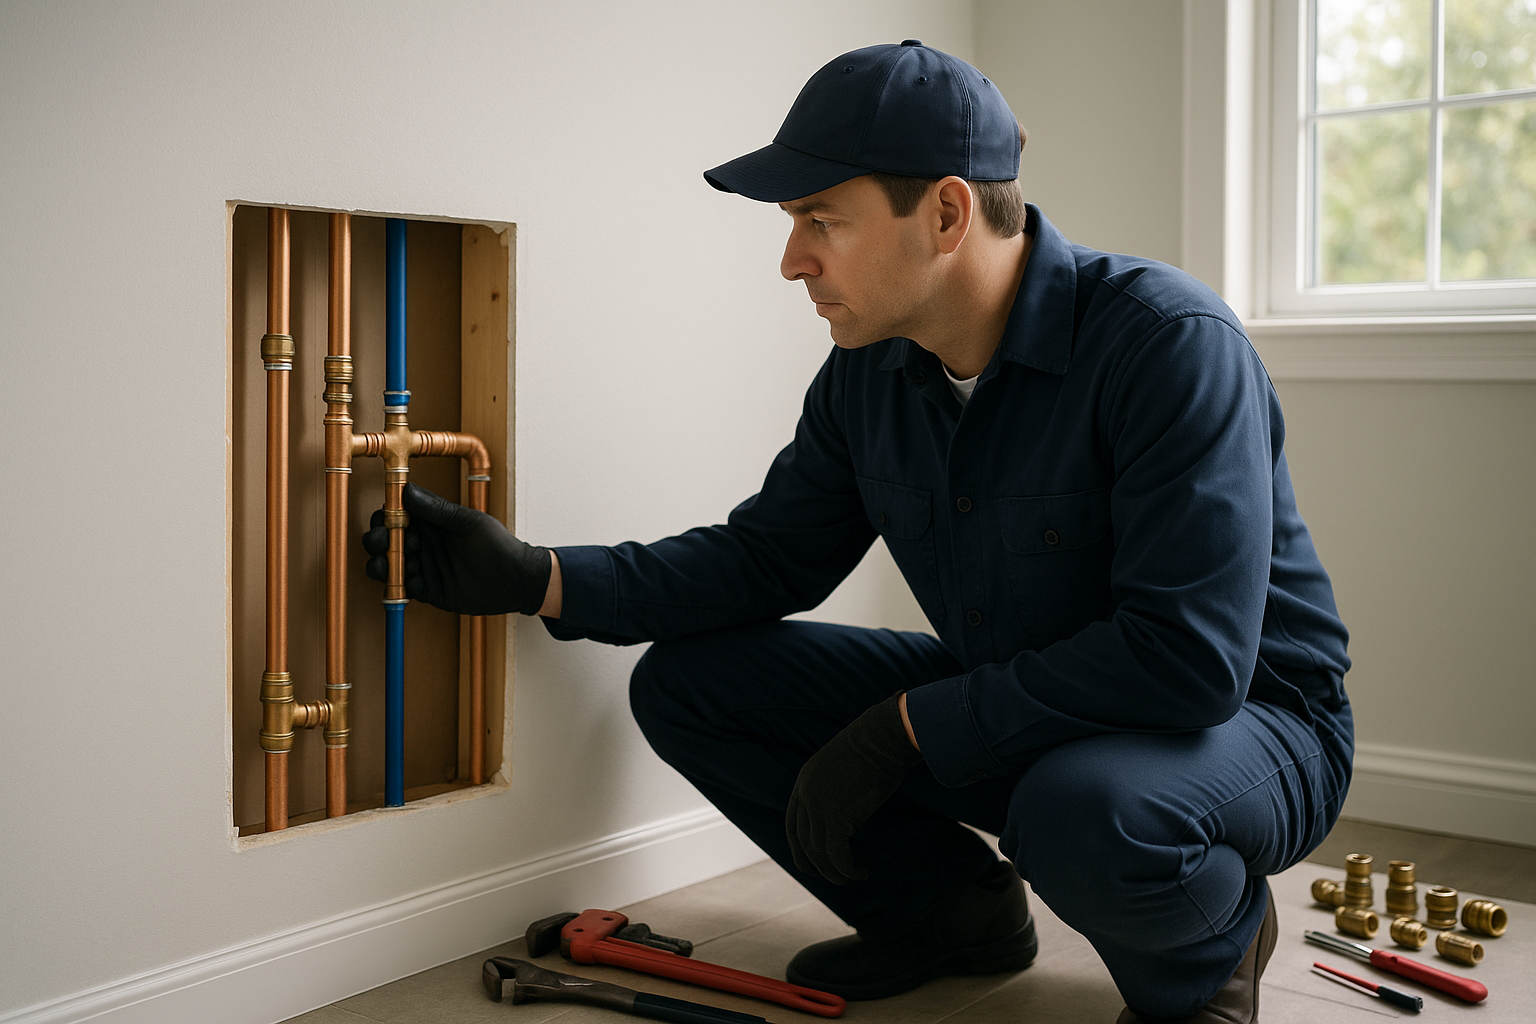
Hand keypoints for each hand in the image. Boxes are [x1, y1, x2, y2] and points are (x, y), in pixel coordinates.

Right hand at [361, 482, 551, 615]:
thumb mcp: (469, 522)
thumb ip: (438, 509)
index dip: (384, 517)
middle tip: (384, 542)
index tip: (386, 520)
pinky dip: (399, 585)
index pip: (395, 515)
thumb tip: (407, 490)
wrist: (515, 580)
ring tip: (392, 564)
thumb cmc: (498, 545)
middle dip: (376, 540)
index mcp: (430, 521)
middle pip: (384, 540)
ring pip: (388, 565)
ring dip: (383, 564)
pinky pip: (402, 588)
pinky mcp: (426, 589)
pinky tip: (413, 581)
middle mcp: (422, 543)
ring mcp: (423, 566)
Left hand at [786, 693, 923, 884]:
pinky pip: (836, 854)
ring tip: (851, 877)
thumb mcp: (844, 767)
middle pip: (802, 842)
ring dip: (834, 871)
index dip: (800, 848)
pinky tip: (860, 872)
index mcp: (804, 781)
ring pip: (818, 853)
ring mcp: (819, 806)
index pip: (792, 825)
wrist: (883, 737)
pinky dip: (846, 869)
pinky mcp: (837, 817)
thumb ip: (836, 787)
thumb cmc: (874, 748)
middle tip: (835, 876)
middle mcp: (806, 795)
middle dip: (816, 865)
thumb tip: (847, 809)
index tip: (813, 862)